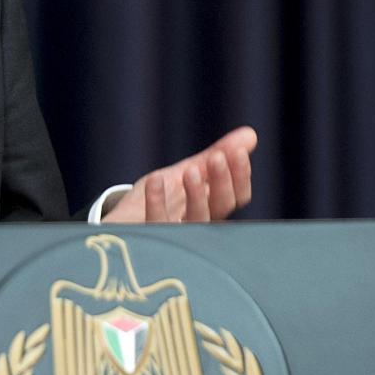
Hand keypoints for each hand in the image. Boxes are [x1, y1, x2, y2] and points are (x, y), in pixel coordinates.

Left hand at [102, 127, 256, 222]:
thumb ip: (215, 156)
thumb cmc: (160, 199)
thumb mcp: (187, 172)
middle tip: (217, 158)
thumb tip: (250, 134)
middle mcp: (199, 225)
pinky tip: (155, 181)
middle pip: (221, 207)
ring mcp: (177, 235)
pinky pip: (158, 225)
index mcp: (211, 208)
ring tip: (191, 171)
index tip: (238, 152)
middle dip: (222, 181)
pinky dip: (157, 202)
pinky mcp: (150, 240)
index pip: (236, 196)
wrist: (124, 223)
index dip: (240, 176)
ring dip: (197, 195)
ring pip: (197, 221)